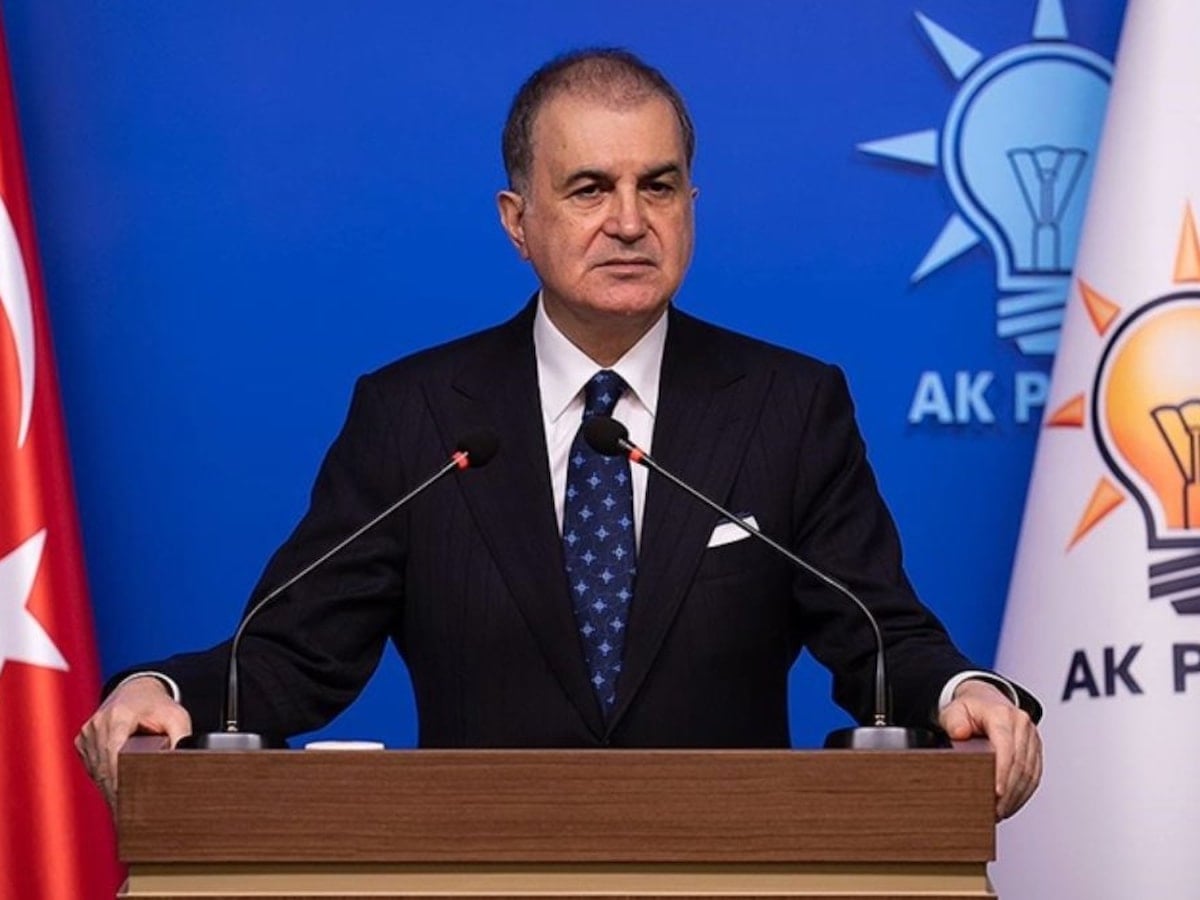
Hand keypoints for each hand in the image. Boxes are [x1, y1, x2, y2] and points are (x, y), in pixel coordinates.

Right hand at [75, 676, 191, 809]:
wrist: (136, 692)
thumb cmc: (158, 705)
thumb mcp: (177, 717)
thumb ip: (182, 737)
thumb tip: (184, 761)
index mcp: (118, 717)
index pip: (114, 756)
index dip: (120, 782)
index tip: (126, 805)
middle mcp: (98, 725)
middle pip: (104, 769)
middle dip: (116, 795)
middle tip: (128, 821)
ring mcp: (88, 734)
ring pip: (97, 772)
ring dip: (109, 792)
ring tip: (124, 815)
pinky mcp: (84, 743)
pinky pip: (93, 768)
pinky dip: (105, 782)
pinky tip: (116, 797)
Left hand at [937, 678, 1041, 819]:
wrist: (985, 700)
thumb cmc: (969, 709)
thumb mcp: (954, 710)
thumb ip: (954, 720)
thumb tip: (960, 733)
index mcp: (1003, 714)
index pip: (1007, 747)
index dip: (1003, 773)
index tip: (997, 794)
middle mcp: (1022, 725)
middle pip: (1020, 765)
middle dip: (1008, 792)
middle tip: (994, 811)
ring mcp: (1032, 738)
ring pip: (1030, 774)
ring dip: (1016, 797)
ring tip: (1000, 813)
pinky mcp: (1036, 750)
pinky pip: (1034, 776)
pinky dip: (1023, 793)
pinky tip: (1011, 805)